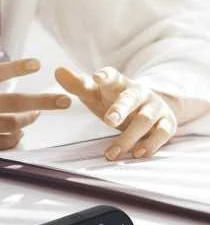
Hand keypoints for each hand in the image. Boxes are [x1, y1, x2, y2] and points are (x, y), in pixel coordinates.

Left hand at [55, 66, 177, 159]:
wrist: (149, 105)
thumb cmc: (114, 98)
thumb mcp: (94, 92)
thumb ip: (77, 84)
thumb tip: (57, 71)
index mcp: (118, 83)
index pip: (112, 76)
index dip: (105, 76)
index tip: (96, 77)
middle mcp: (139, 93)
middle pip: (130, 98)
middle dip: (121, 109)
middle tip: (108, 120)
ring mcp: (154, 107)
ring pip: (145, 120)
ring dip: (129, 137)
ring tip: (112, 153)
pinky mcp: (167, 122)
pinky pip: (163, 133)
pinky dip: (151, 144)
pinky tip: (138, 154)